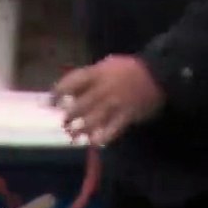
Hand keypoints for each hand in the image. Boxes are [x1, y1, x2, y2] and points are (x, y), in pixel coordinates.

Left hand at [50, 55, 164, 145]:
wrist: (158, 73)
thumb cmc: (129, 68)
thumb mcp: (107, 65)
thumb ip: (90, 76)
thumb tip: (72, 88)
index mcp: (96, 74)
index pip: (70, 83)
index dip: (57, 93)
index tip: (49, 101)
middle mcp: (102, 90)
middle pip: (78, 106)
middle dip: (68, 117)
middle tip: (65, 122)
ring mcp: (114, 105)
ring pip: (91, 121)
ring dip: (80, 130)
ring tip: (74, 136)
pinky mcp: (125, 116)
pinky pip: (111, 131)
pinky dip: (102, 138)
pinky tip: (95, 142)